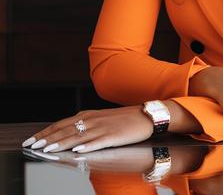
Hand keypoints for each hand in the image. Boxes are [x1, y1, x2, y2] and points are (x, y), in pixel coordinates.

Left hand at [20, 106, 153, 153]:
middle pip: (66, 129)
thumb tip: (68, 131)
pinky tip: (78, 151)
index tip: (32, 139)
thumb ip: (85, 123)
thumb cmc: (124, 119)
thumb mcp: (102, 118)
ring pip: (78, 136)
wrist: (146, 116)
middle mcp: (93, 120)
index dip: (46, 131)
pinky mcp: (114, 136)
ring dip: (62, 142)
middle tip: (33, 145)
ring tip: (48, 148)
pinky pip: (98, 142)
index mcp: (89, 115)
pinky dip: (87, 146)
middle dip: (48, 138)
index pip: (62, 123)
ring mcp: (103, 128)